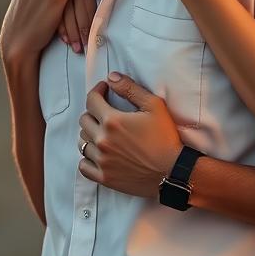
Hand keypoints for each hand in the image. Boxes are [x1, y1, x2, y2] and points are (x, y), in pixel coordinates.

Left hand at [77, 74, 184, 198]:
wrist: (173, 171)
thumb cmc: (165, 138)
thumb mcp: (154, 106)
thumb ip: (130, 89)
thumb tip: (111, 78)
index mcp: (112, 121)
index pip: (91, 101)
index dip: (97, 92)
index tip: (104, 91)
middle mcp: (102, 140)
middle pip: (84, 121)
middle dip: (93, 112)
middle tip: (106, 113)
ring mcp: (101, 160)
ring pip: (82, 142)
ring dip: (90, 134)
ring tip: (102, 133)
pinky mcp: (104, 177)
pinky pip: (83, 165)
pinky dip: (87, 158)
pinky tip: (98, 154)